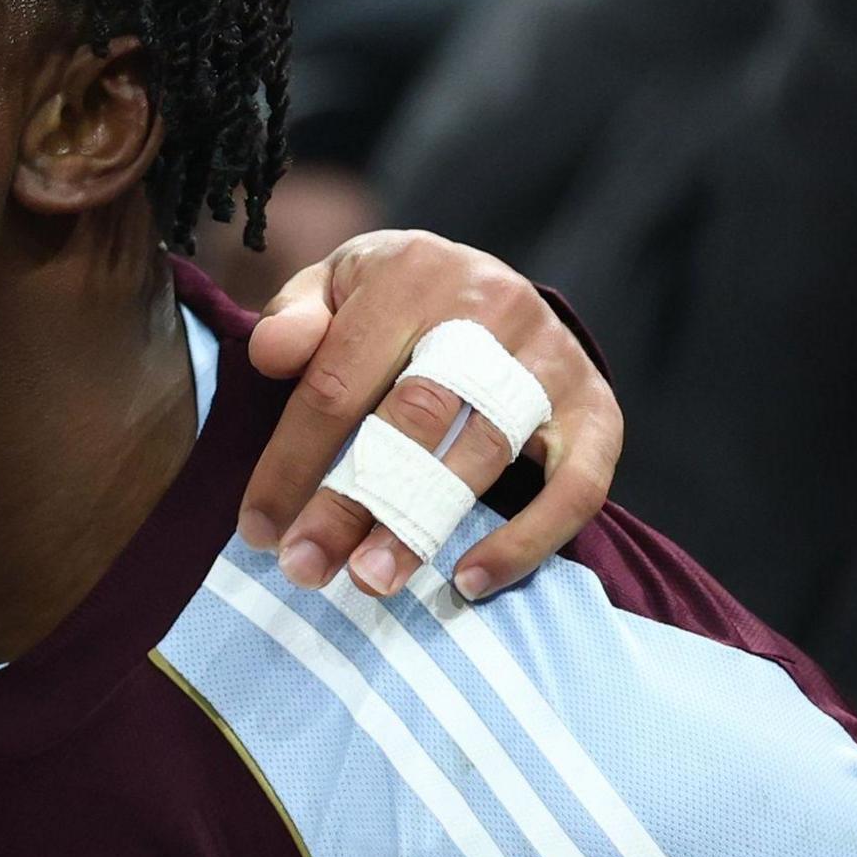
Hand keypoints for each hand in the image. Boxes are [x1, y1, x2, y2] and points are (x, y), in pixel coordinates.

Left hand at [242, 227, 622, 599]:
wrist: (488, 283)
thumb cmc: (393, 302)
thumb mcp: (335, 286)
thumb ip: (295, 317)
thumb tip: (271, 354)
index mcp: (412, 274)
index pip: (338, 382)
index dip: (292, 463)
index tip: (259, 531)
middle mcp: (491, 306)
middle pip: (413, 418)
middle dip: (351, 503)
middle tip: (305, 568)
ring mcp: (552, 357)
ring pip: (484, 454)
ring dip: (422, 527)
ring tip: (370, 583)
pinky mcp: (598, 406)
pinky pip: (578, 486)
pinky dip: (526, 541)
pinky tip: (469, 581)